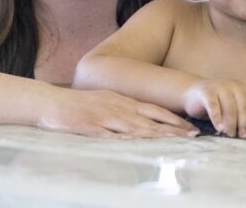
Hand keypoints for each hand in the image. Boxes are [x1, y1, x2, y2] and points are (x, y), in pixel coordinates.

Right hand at [41, 88, 197, 137]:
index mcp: (124, 101)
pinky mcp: (91, 128)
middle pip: (151, 119)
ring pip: (135, 127)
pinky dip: (126, 140)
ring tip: (175, 142)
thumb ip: (125, 110)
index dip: (174, 119)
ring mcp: (105, 118)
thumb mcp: (107, 101)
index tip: (191, 128)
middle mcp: (119, 108)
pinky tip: (139, 145)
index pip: (155, 110)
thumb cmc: (80, 104)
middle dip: (173, 128)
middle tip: (194, 135)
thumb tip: (143, 121)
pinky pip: (110, 136)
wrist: (51, 102)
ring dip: (157, 135)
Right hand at [182, 79, 245, 138]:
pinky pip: (214, 107)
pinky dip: (217, 119)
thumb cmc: (217, 104)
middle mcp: (234, 86)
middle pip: (243, 108)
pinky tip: (219, 129)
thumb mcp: (232, 108)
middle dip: (244, 124)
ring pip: (230, 108)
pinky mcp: (207, 92)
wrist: (193, 92)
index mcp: (243, 90)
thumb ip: (245, 116)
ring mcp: (220, 87)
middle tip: (243, 137)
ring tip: (230, 135)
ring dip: (231, 123)